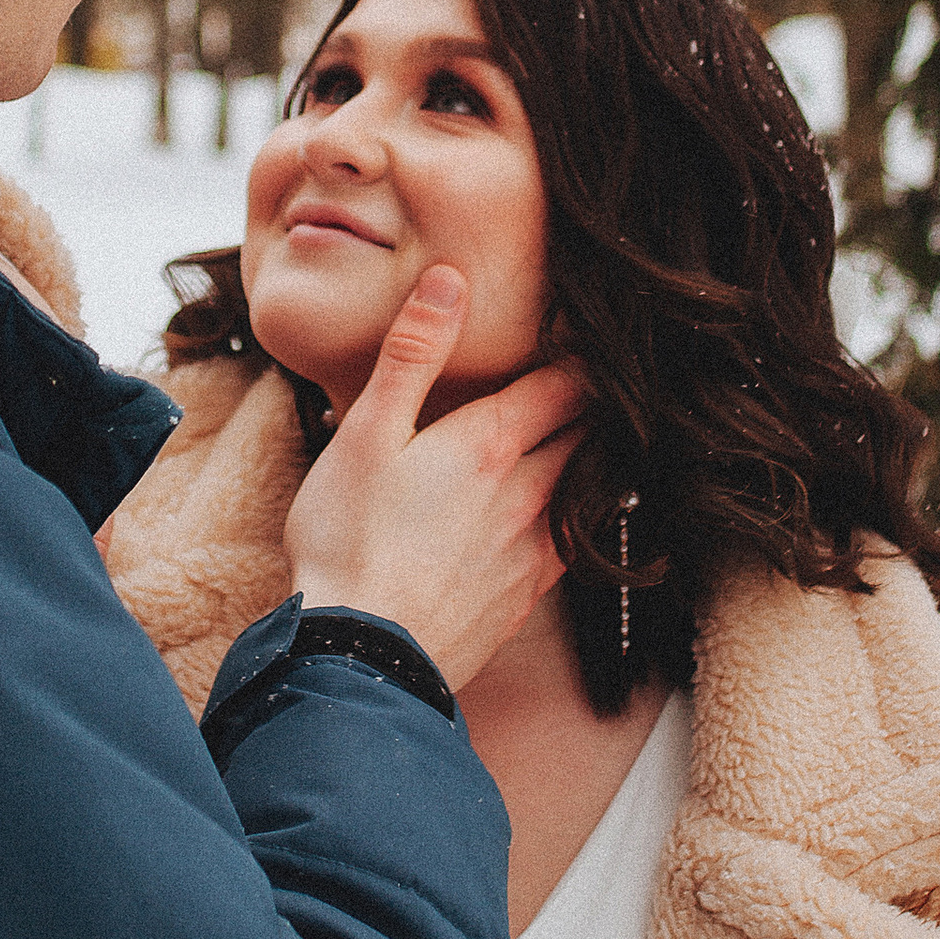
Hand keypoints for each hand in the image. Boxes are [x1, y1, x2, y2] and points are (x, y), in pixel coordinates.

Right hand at [283, 266, 586, 692]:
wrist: (360, 657)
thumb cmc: (349, 542)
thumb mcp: (366, 433)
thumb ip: (411, 355)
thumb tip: (450, 281)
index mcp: (488, 446)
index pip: (562, 387)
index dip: (578, 361)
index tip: (587, 343)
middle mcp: (525, 496)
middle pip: (583, 438)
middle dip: (589, 411)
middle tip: (590, 388)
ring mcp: (530, 553)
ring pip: (582, 494)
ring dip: (583, 467)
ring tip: (580, 448)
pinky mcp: (522, 601)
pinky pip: (565, 549)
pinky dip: (567, 524)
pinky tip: (548, 525)